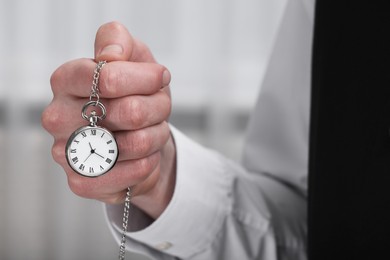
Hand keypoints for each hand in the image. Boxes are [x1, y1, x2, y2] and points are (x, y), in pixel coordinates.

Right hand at [42, 22, 175, 218]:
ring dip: (156, 135)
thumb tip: (110, 57)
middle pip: (130, 112)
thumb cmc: (134, 93)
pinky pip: (132, 173)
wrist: (139, 135)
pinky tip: (142, 156)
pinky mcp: (82, 181)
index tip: (159, 78)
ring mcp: (67, 152)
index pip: (110, 77)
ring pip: (137, 143)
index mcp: (66, 80)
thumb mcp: (132, 55)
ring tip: (148, 130)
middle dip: (157, 108)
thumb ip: (117, 40)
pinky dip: (149, 162)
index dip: (145, 79)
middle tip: (155, 108)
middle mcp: (58, 116)